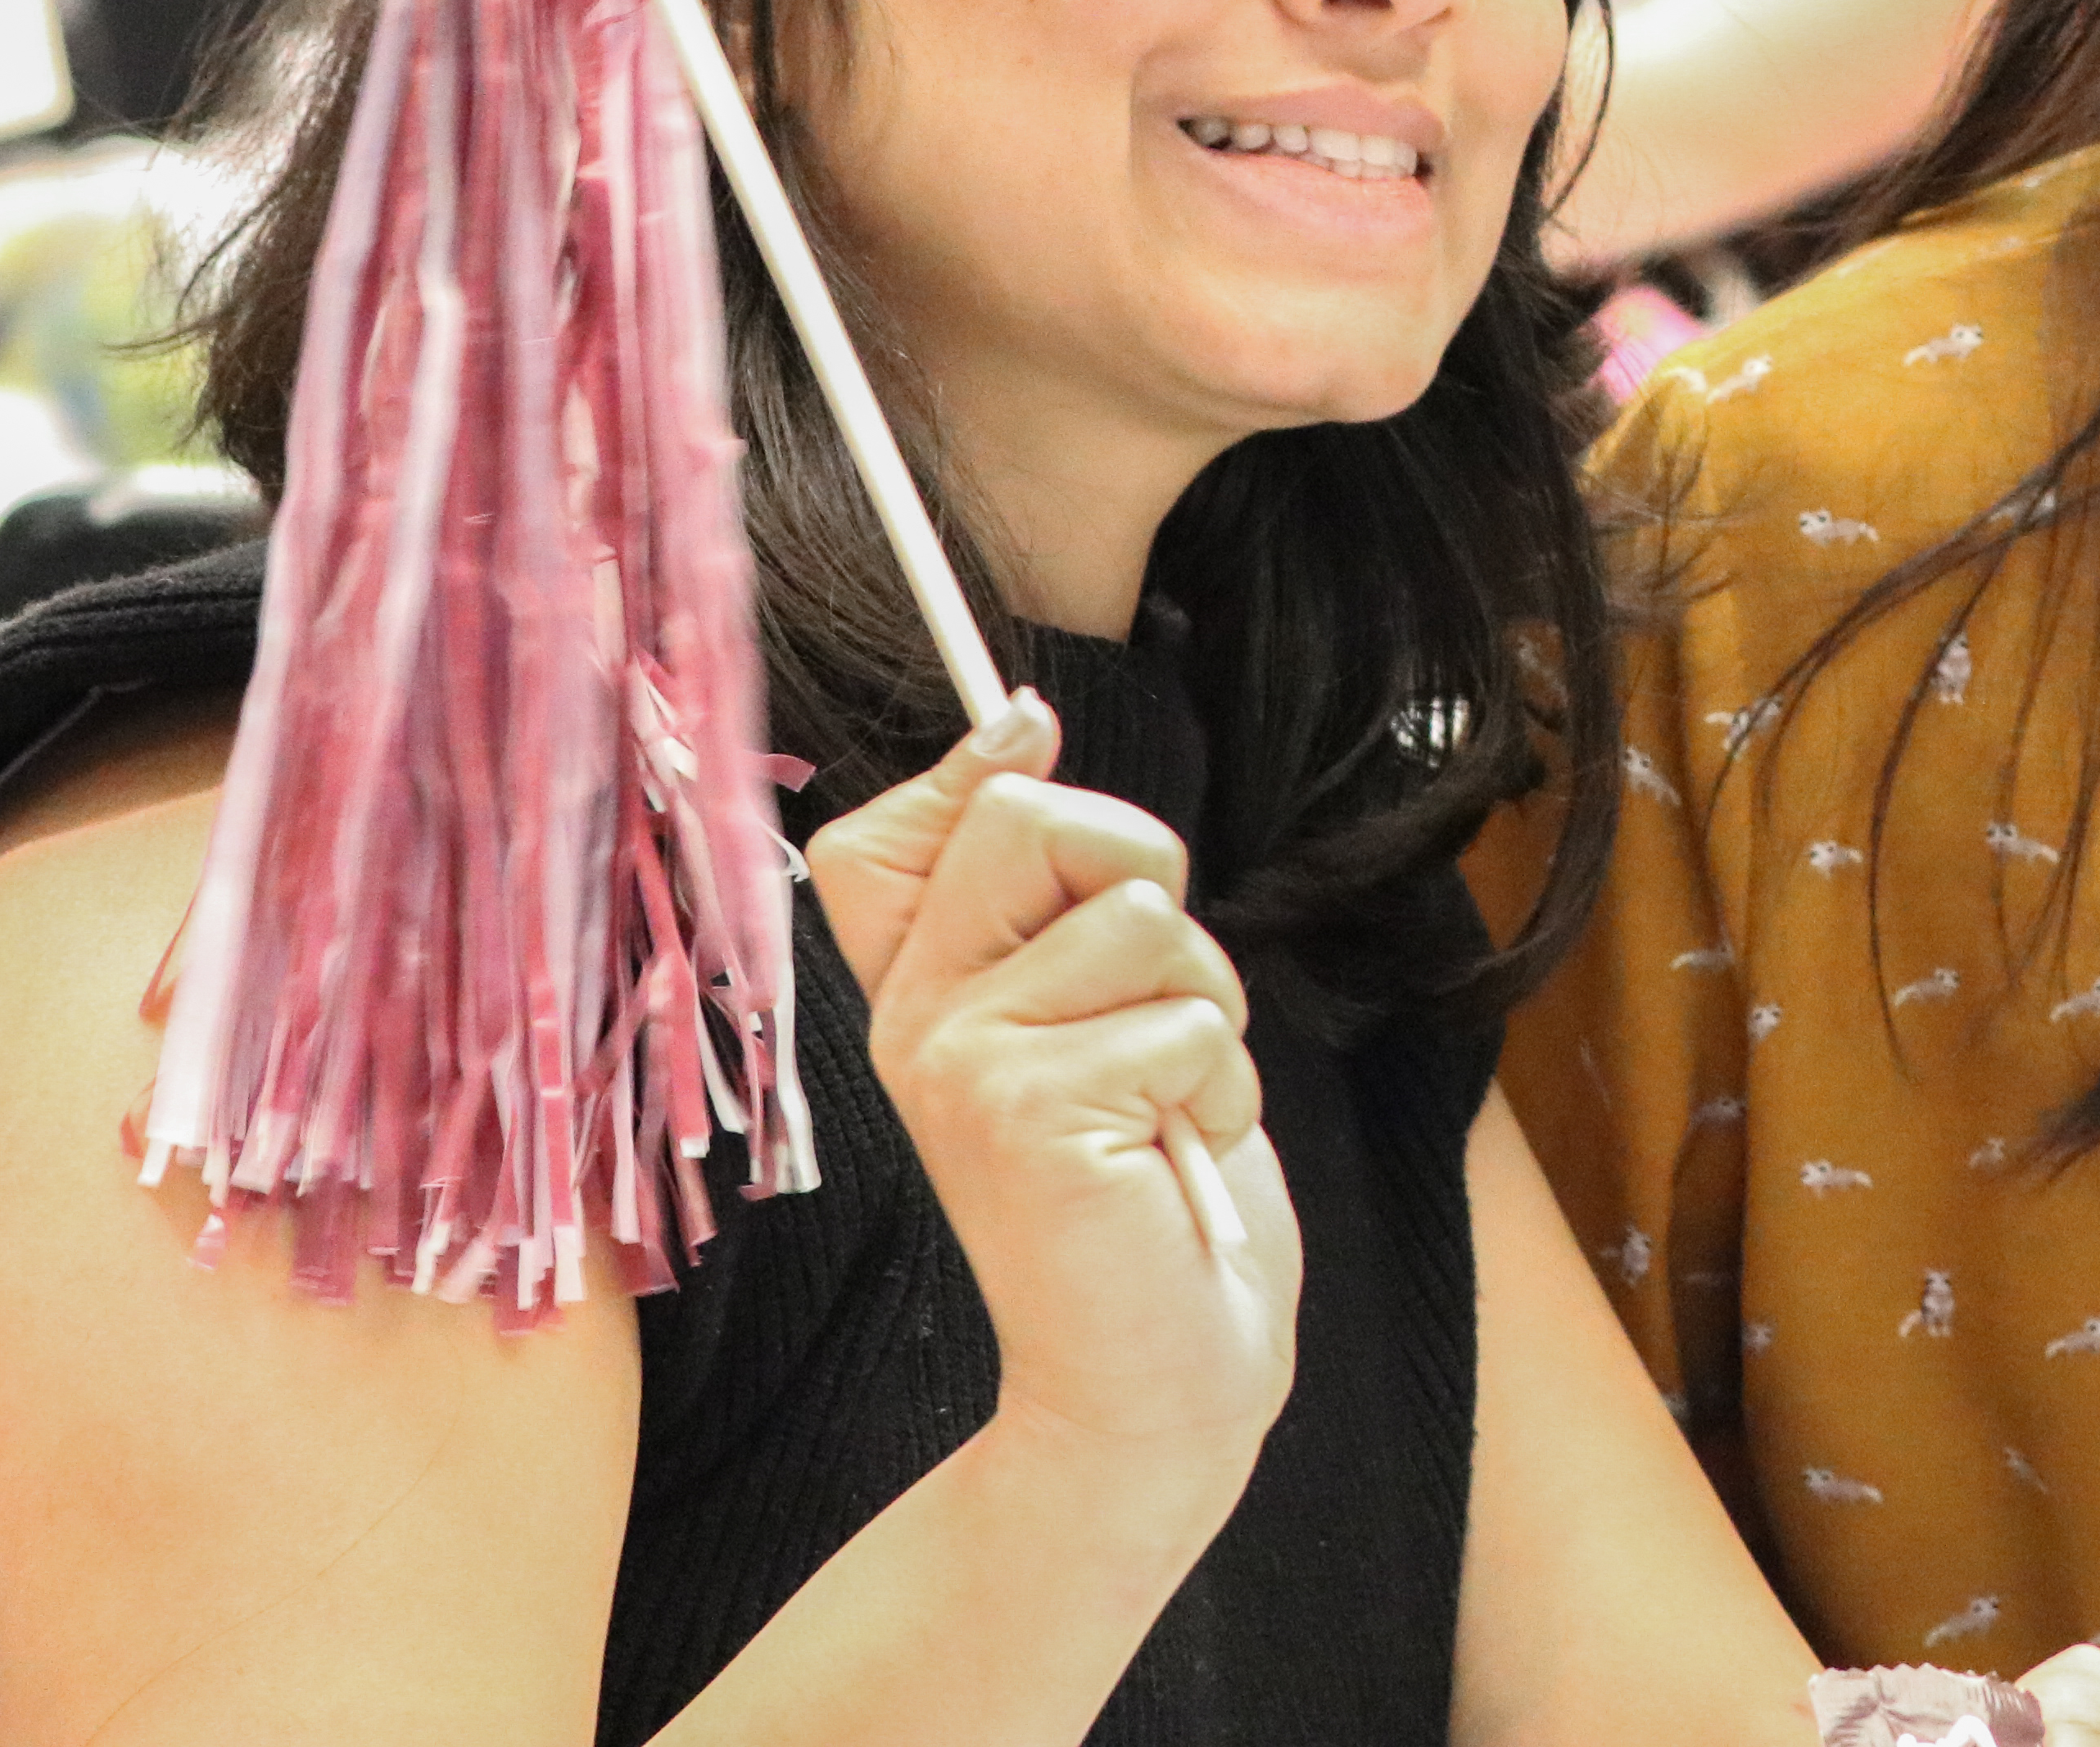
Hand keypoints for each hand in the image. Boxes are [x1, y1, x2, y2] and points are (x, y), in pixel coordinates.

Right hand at [806, 698, 1300, 1493]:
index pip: (882, 829)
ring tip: (1167, 1105)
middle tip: (1152, 1007)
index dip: (980, 772)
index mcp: (916, 992)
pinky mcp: (1030, 1113)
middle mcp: (916, 1020)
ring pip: (1142, 917)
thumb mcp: (1092, 1015)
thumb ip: (1051, 898)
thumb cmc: (1147, 1188)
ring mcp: (964, 1064)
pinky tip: (1174, 1157)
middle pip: (1035, 817)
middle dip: (1145, 878)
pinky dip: (1216, 1083)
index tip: (1037, 768)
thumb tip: (1020, 722)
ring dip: (1202, 1006)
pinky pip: (1182, 1015)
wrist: (1151, 1377)